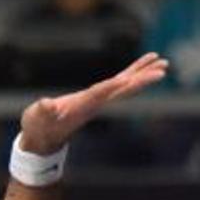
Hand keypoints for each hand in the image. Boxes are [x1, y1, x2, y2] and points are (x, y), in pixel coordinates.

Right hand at [19, 53, 169, 154]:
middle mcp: (96, 103)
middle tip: (162, 70)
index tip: (131, 79)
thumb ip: (42, 111)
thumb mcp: (36, 118)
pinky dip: (133, 72)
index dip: (114, 86)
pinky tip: (145, 63)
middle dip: (141, 81)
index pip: (101, 94)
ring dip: (144, 74)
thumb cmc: (38, 126)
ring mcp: (99, 100)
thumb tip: (47, 105)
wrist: (43, 137)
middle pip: (122, 90)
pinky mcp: (98, 95)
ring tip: (163, 62)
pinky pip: (120, 81)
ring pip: (126, 85)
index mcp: (81, 106)